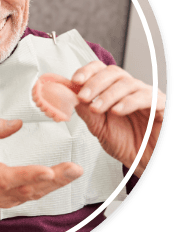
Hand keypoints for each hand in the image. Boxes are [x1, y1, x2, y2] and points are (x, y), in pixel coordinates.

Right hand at [0, 118, 82, 209]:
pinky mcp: (15, 200)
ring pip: (35, 193)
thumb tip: (16, 123)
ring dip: (58, 183)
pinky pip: (35, 194)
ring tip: (75, 171)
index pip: (8, 177)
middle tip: (74, 169)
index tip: (47, 171)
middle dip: (55, 179)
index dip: (28, 175)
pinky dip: (51, 186)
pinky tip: (65, 177)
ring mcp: (8, 198)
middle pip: (29, 188)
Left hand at [72, 61, 165, 176]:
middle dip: (94, 83)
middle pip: (112, 72)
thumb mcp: (98, 127)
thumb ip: (86, 112)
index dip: (87, 71)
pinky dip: (129, 102)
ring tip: (96, 109)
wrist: (144, 161)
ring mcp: (146, 95)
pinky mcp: (161, 105)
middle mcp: (129, 88)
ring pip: (127, 83)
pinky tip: (117, 110)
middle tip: (83, 97)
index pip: (100, 70)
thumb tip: (70, 97)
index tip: (75, 81)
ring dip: (108, 95)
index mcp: (113, 89)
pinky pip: (147, 97)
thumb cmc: (124, 142)